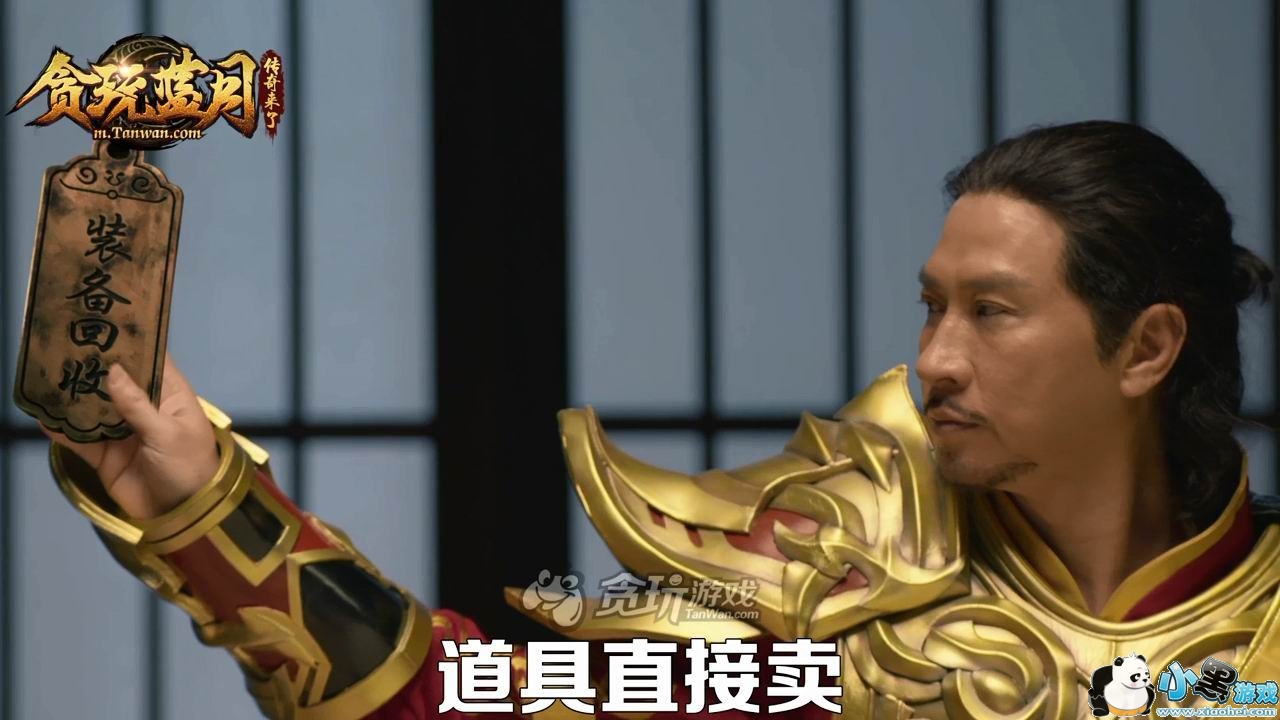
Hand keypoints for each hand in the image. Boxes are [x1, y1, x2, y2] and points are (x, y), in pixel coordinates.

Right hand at [40, 356, 220, 519]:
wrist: (182, 515)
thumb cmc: (189, 468)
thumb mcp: (168, 434)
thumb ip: (138, 405)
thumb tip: (112, 371)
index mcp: (169, 395)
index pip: (151, 359)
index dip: (131, 341)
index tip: (106, 318)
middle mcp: (144, 407)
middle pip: (114, 380)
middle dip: (92, 365)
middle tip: (62, 344)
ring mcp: (123, 430)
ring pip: (92, 406)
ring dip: (72, 395)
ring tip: (45, 375)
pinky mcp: (106, 454)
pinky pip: (80, 438)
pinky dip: (62, 429)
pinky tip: (42, 418)